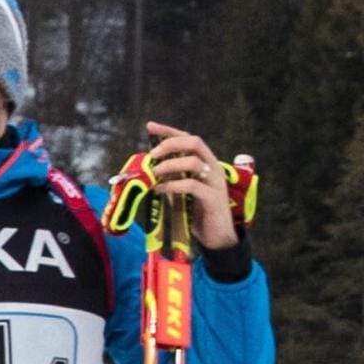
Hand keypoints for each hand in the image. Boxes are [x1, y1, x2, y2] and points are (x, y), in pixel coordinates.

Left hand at [145, 121, 237, 251]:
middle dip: (170, 144)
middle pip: (195, 142)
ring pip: (193, 162)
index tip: (150, 127)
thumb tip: (147, 168)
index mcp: (205, 162)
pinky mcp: (213, 198)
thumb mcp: (179, 191)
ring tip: (153, 175)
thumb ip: (168, 178)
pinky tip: (159, 190)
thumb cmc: (196, 212)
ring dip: (168, 165)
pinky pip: (191, 185)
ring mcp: (215, 182)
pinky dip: (171, 185)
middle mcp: (212, 167)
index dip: (169, 131)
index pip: (188, 138)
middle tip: (152, 156)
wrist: (216, 236)